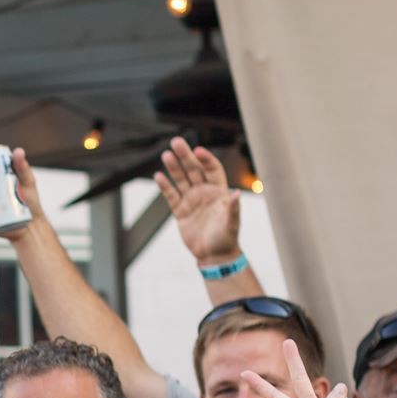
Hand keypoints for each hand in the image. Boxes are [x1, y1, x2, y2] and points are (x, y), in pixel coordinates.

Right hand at [154, 136, 241, 266]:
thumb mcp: (232, 223)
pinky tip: (158, 176)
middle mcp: (204, 192)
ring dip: (174, 167)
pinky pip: (171, 195)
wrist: (214, 255)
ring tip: (166, 154)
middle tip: (176, 142)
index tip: (198, 151)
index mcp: (219, 191)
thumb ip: (233, 208)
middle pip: (194, 170)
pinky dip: (165, 186)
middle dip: (185, 156)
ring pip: (181, 179)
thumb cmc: (226, 238)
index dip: (206, 159)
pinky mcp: (180, 211)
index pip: (212, 169)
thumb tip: (238, 194)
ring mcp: (191, 200)